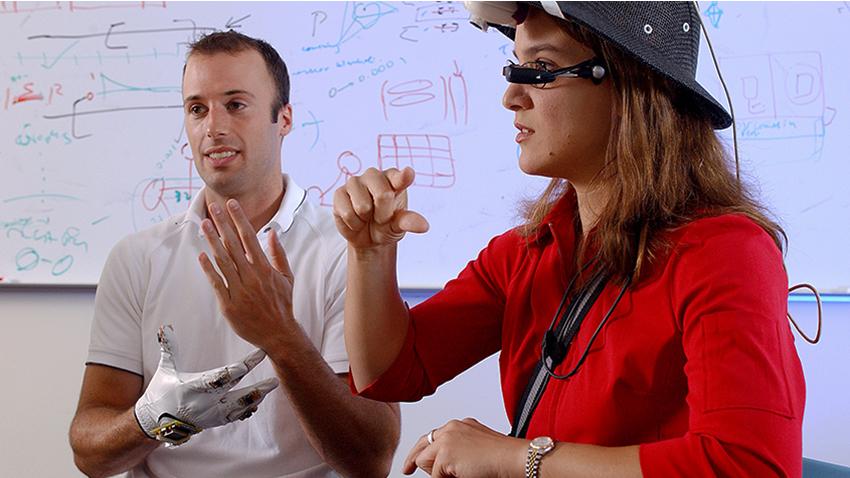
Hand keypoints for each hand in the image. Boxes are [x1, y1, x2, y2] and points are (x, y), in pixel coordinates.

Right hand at [134, 325, 278, 442]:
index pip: (219, 378)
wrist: (156, 421)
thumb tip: (164, 327)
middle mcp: (204, 404)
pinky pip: (234, 417)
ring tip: (272, 386)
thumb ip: (169, 347)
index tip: (254, 360)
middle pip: (235, 395)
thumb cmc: (162, 391)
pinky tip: (259, 401)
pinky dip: (247, 409)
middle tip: (274, 379)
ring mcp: (211, 415)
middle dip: (256, 387)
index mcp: (192, 388)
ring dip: (257, 397)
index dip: (237, 369)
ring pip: (239, 408)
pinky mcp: (214, 422)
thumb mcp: (165, 369)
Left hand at [198, 199, 293, 349]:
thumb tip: (272, 234)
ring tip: (204, 224)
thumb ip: (279, 255)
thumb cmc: (282, 304)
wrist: (278, 333)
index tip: (232, 205)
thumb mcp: (287, 278)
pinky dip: (208, 269)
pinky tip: (202, 255)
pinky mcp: (229, 304)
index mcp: (265, 269)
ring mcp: (239, 291)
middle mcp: (251, 277)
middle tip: (213, 207)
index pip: (250, 238)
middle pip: (234, 245)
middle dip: (223, 224)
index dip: (239, 219)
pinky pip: (216, 283)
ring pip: (223, 261)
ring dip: (212, 241)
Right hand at [332, 167, 429, 249]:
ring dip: (365, 219)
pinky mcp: (339, 193)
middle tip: (380, 217)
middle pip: (383, 195)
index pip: (400, 176)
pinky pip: (347, 213)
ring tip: (366, 216)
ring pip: (362, 206)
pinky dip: (353, 223)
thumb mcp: (400, 225)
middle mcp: (374, 175)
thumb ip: (409, 222)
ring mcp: (355, 182)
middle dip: (382, 214)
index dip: (404, 176)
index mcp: (394, 179)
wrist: (367, 237)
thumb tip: (424, 226)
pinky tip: (354, 219)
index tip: (409, 173)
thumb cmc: (387, 225)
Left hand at [404, 418, 526, 477]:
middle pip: (422, 445)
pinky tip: (462, 476)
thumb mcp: (476, 447)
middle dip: (415, 460)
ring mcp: (447, 439)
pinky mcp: (445, 453)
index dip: (421, 450)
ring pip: (424, 461)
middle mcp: (451, 428)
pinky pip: (435, 475)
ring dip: (436, 473)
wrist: (514, 458)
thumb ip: (458, 449)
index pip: (433, 436)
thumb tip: (442, 464)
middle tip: (407, 471)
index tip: (412, 462)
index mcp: (460, 425)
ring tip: (460, 474)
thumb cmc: (503, 457)